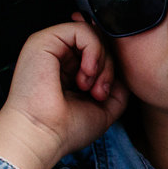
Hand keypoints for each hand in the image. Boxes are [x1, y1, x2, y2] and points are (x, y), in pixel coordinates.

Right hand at [0, 19, 128, 168]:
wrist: (42, 137)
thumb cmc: (67, 129)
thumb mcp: (105, 107)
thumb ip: (119, 85)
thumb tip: (125, 68)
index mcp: (68, 70)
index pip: (100, 51)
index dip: (111, 65)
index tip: (105, 92)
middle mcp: (59, 57)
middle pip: (100, 42)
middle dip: (109, 67)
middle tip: (99, 93)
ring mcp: (50, 47)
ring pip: (94, 35)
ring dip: (102, 62)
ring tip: (91, 87)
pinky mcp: (43, 40)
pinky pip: (82, 31)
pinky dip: (94, 51)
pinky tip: (87, 73)